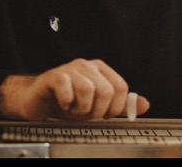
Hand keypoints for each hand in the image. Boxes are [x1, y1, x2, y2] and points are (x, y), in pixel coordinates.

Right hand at [0, 58, 149, 120]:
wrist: (37, 101)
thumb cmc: (67, 102)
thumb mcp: (97, 106)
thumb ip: (120, 105)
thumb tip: (145, 104)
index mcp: (101, 69)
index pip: (121, 87)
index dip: (115, 107)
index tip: (103, 114)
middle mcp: (87, 65)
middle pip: (106, 90)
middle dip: (97, 111)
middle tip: (85, 113)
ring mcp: (70, 69)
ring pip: (89, 90)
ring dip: (81, 108)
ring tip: (73, 109)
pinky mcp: (54, 76)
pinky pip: (67, 89)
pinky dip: (66, 103)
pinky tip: (62, 104)